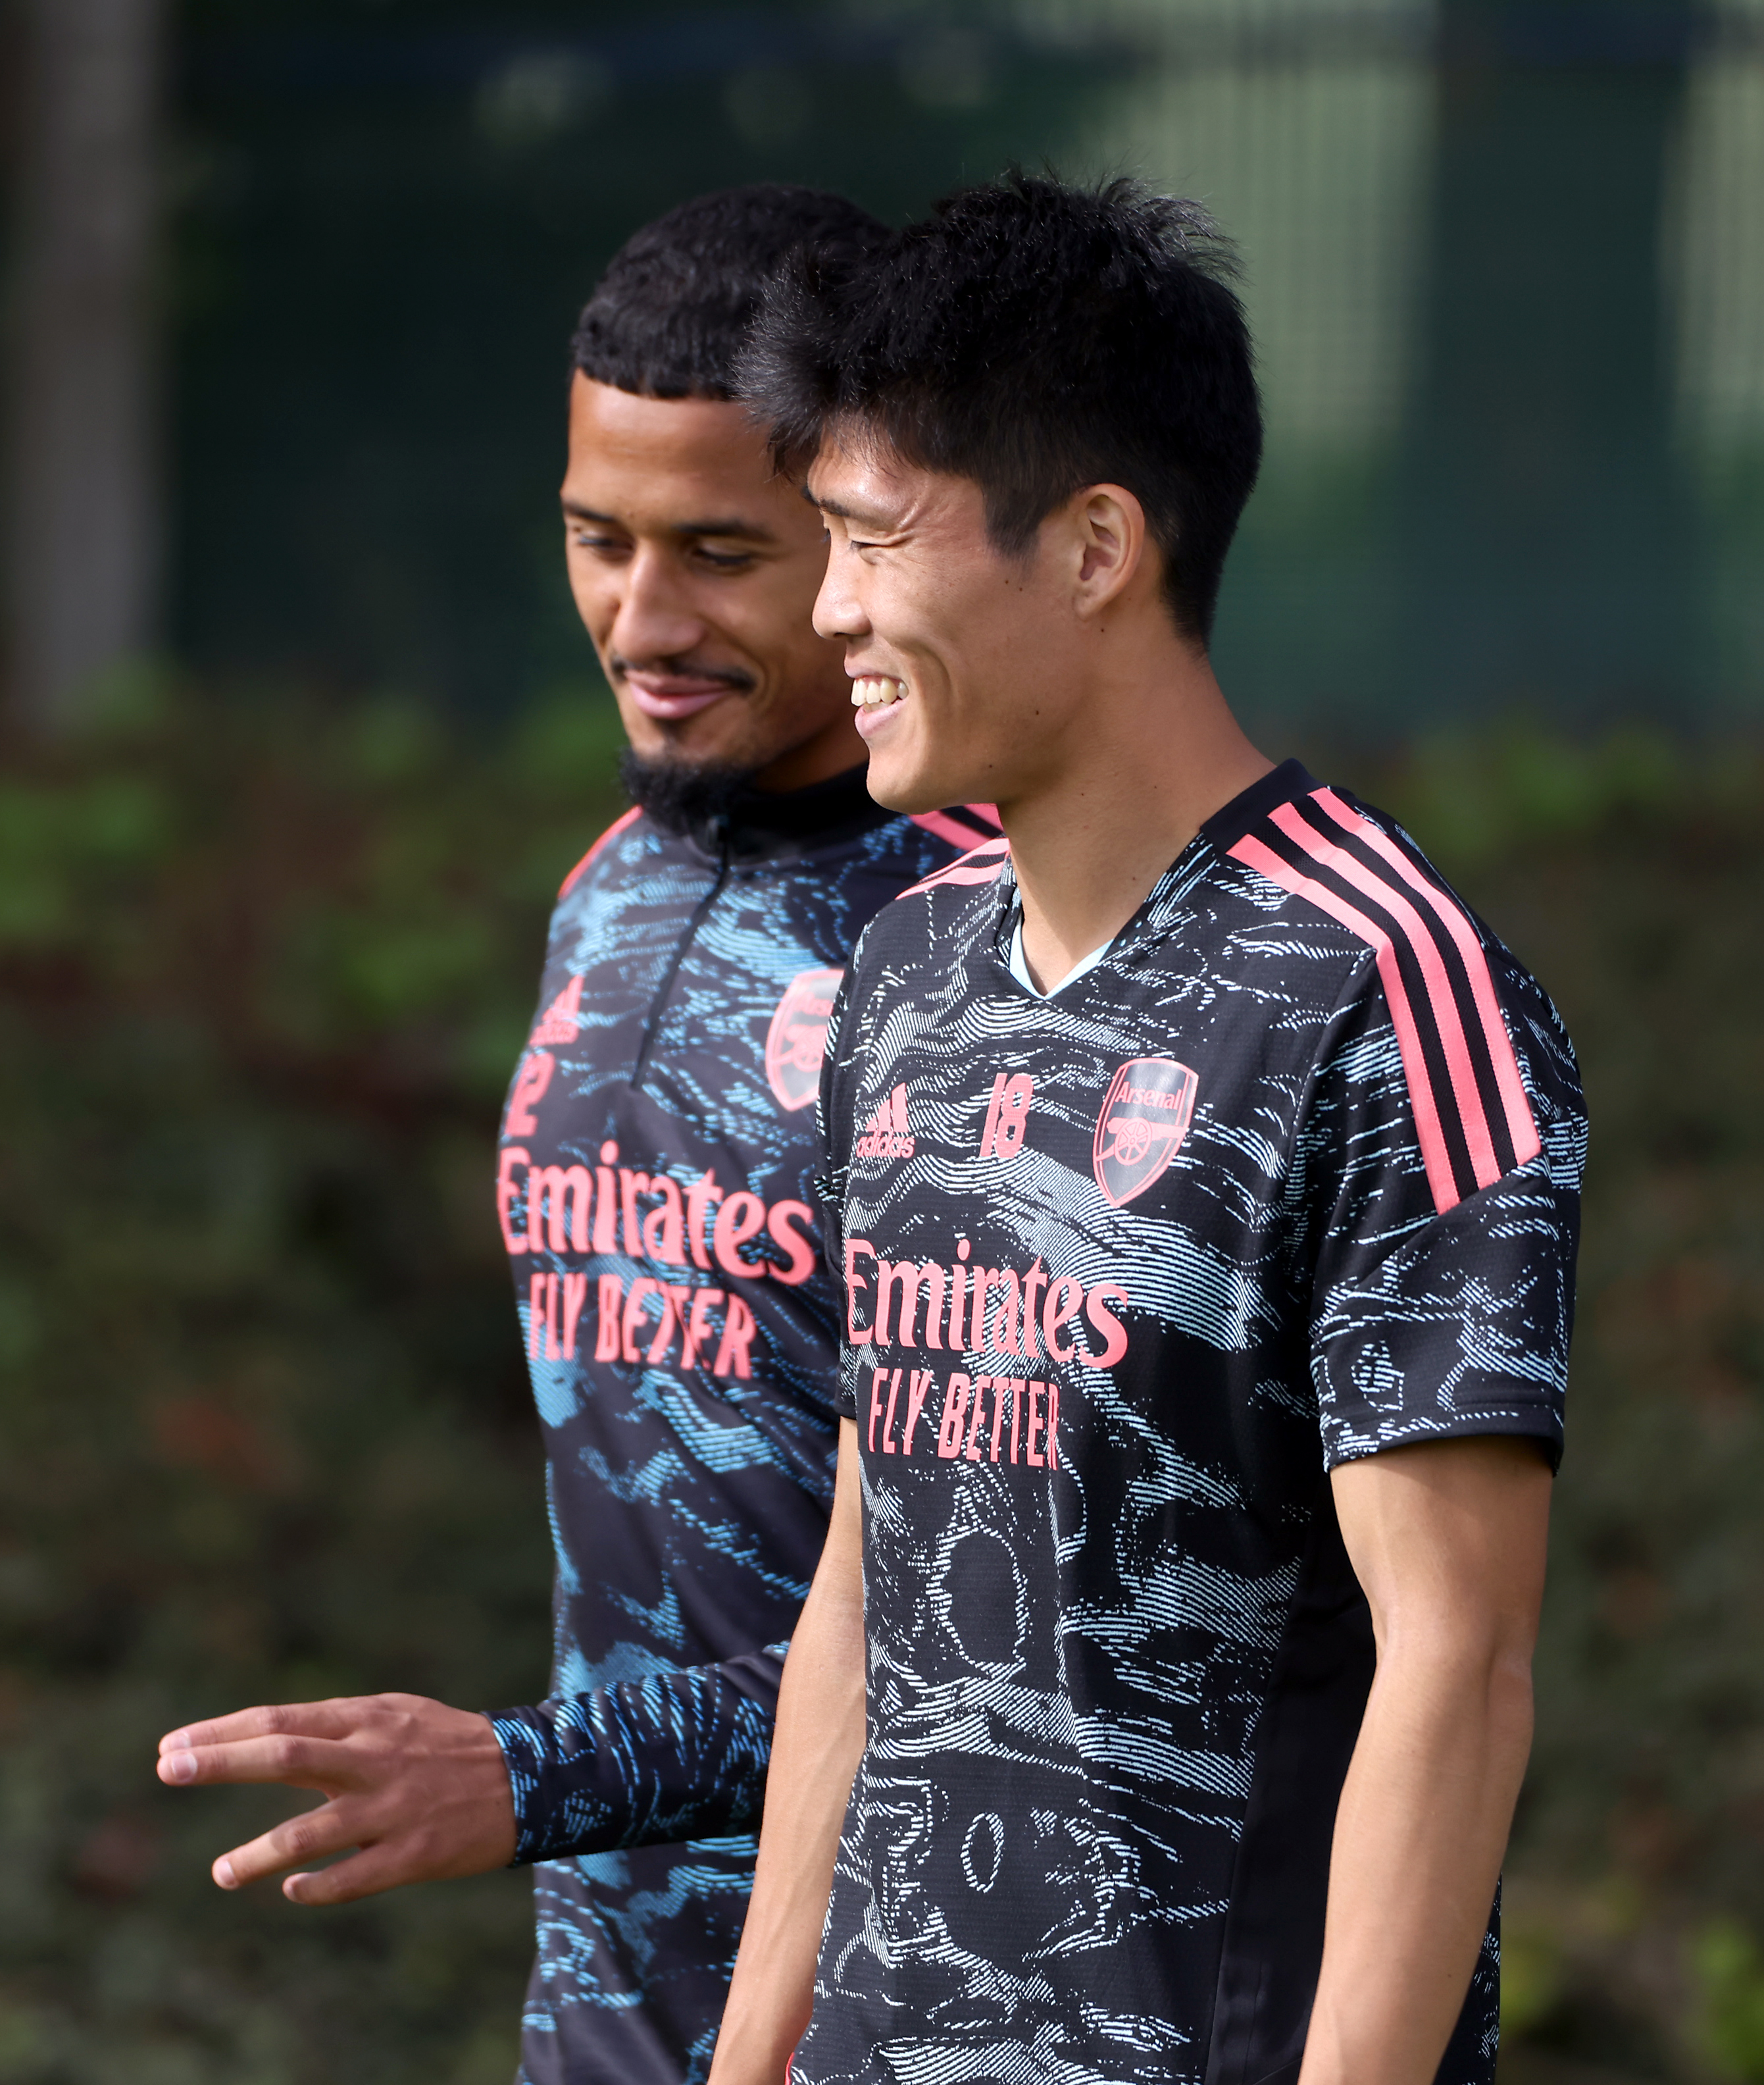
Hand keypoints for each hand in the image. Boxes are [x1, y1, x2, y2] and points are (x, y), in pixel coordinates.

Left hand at [155, 1693, 517, 1904]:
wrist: (531, 1775)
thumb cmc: (448, 1744)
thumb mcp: (394, 1716)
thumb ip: (335, 1730)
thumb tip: (263, 1741)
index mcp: (368, 1720)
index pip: (281, 1721)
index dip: (223, 1733)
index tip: (173, 1745)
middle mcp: (374, 1758)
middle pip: (285, 1756)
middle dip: (221, 1762)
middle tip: (168, 1768)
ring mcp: (392, 1809)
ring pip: (312, 1831)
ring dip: (259, 1853)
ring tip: (223, 1872)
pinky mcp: (415, 1854)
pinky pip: (354, 1877)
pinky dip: (318, 1886)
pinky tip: (294, 1890)